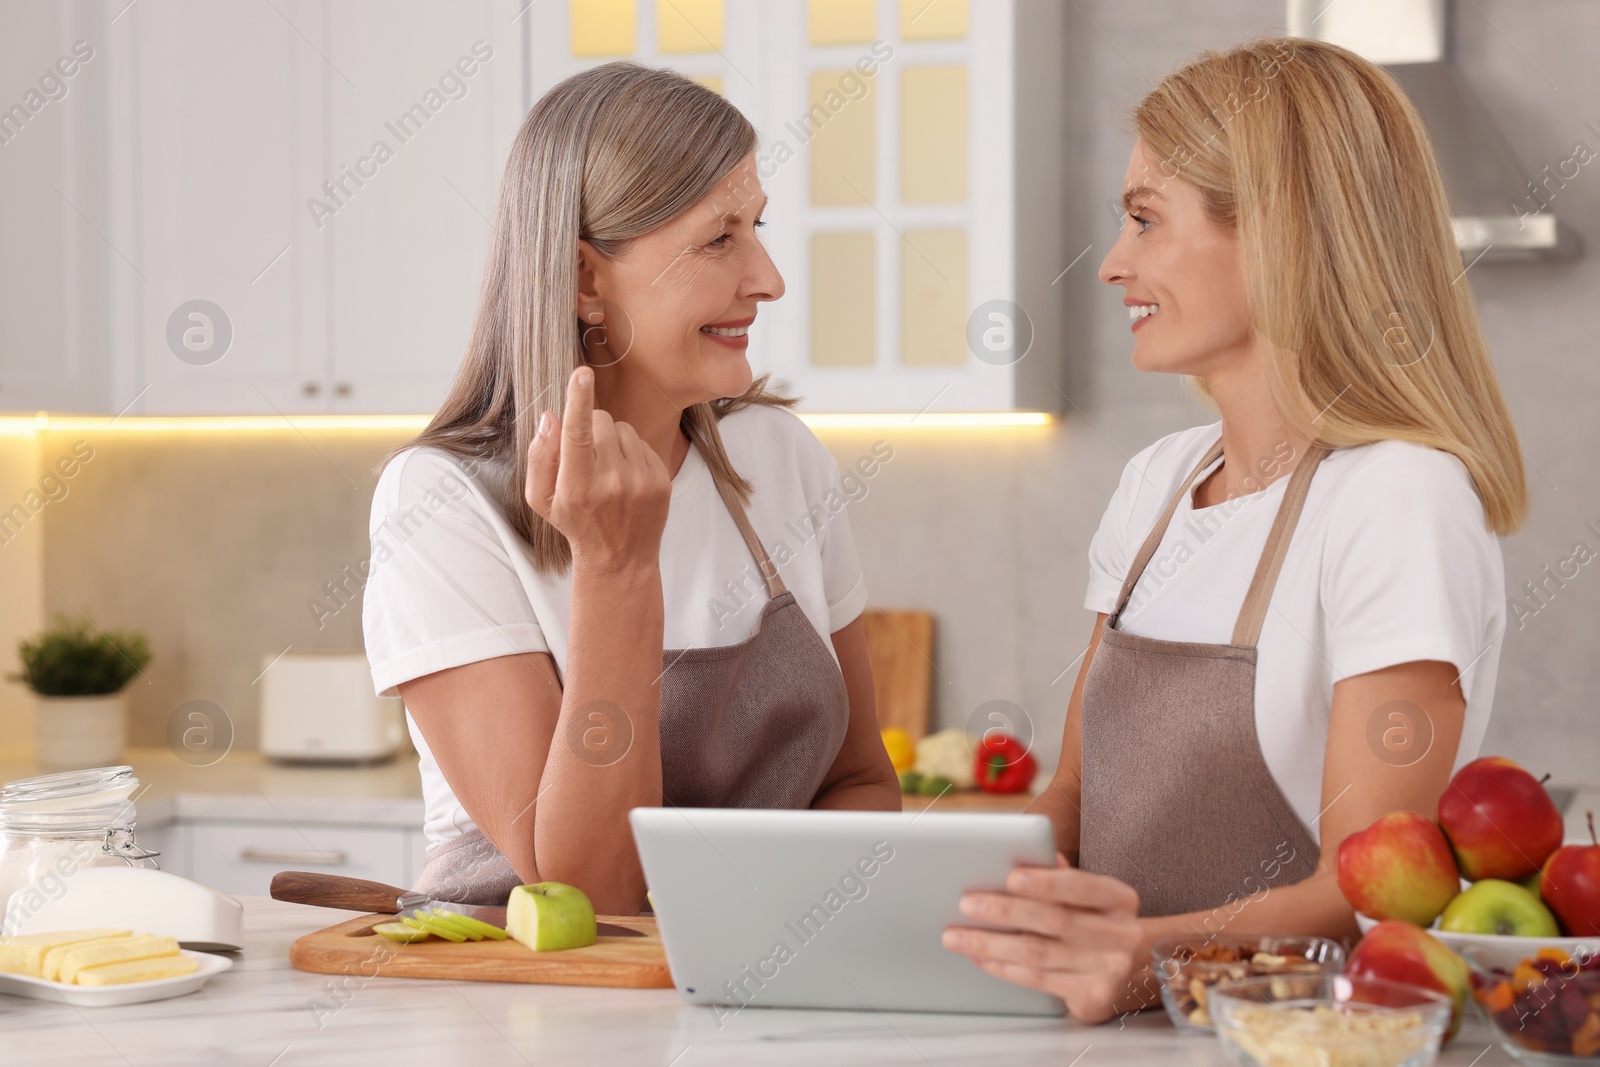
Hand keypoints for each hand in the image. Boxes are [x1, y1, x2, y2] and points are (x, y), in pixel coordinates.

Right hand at [524, 366, 670, 573]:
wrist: (620, 559)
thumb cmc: (576, 524)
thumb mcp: (542, 499)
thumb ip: (540, 457)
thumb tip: (551, 417)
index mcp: (577, 487)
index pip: (577, 435)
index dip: (578, 400)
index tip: (582, 374)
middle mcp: (612, 483)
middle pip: (600, 421)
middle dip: (590, 428)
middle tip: (586, 457)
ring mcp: (641, 481)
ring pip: (622, 427)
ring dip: (612, 439)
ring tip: (606, 469)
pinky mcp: (661, 479)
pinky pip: (641, 442)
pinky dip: (630, 452)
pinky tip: (625, 476)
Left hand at [940, 853, 1145, 1023]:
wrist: (1131, 971)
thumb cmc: (1095, 922)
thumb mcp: (1089, 897)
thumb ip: (1060, 876)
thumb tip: (1022, 857)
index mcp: (1119, 898)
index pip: (1082, 886)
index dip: (1046, 882)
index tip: (1011, 877)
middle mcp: (1120, 933)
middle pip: (1055, 920)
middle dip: (1005, 911)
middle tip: (967, 904)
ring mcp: (1110, 968)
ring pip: (1038, 953)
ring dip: (992, 943)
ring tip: (957, 936)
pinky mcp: (1093, 996)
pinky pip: (1038, 980)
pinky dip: (1004, 968)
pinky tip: (981, 957)